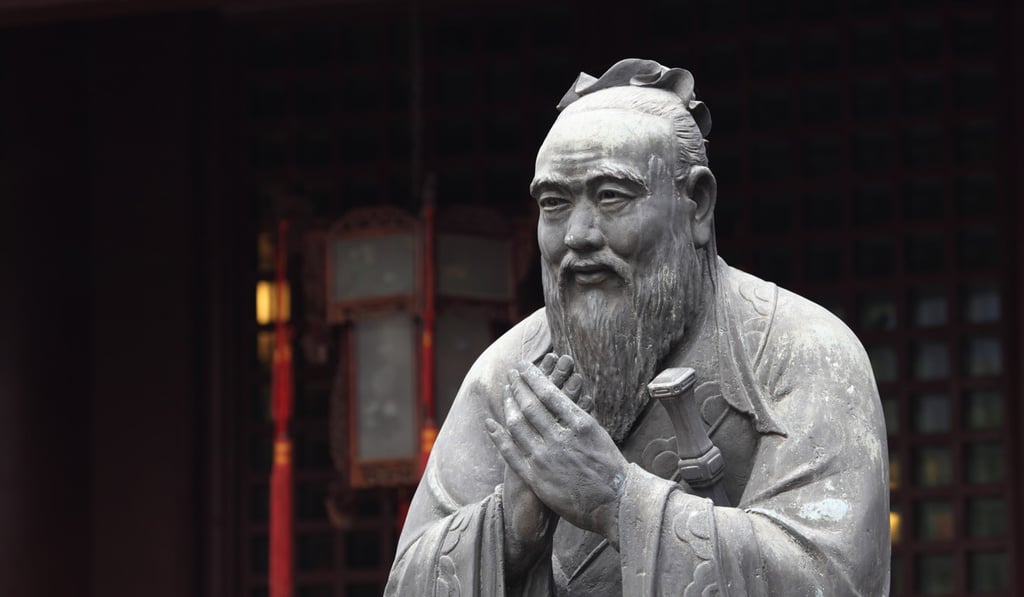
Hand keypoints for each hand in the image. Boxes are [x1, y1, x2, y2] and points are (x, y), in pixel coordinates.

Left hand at [486, 356, 627, 546]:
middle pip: (530, 405)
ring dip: (508, 405)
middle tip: (510, 373)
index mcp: (580, 423)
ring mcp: (545, 458)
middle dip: (518, 385)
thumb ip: (577, 418)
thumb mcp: (599, 434)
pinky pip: (510, 453)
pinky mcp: (536, 478)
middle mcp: (560, 438)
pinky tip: (490, 423)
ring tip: (505, 393)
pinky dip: (498, 436)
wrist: (616, 503)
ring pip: (518, 425)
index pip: (549, 392)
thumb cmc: (611, 469)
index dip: (532, 377)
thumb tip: (562, 400)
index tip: (523, 366)